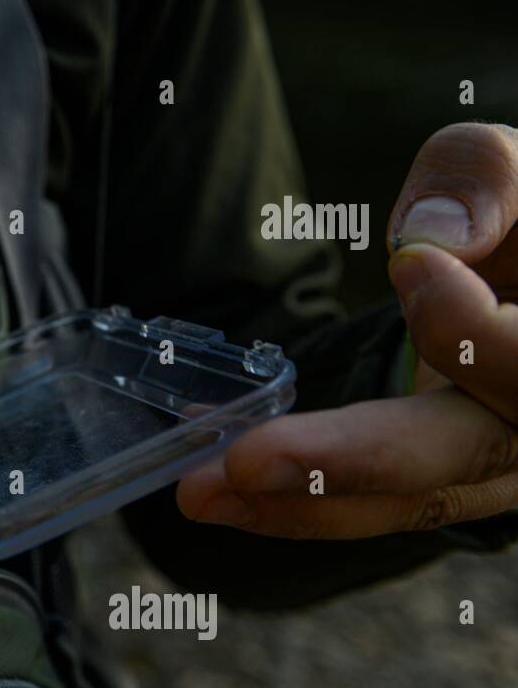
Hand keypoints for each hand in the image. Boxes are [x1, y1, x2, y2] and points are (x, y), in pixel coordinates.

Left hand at [179, 122, 517, 537]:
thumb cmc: (516, 212)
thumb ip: (487, 183)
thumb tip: (427, 240)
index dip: (479, 336)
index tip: (414, 267)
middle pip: (460, 458)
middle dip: (345, 463)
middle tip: (244, 460)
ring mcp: (491, 467)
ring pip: (404, 502)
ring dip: (294, 504)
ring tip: (200, 492)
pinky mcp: (433, 477)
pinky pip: (366, 500)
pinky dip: (288, 496)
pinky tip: (212, 479)